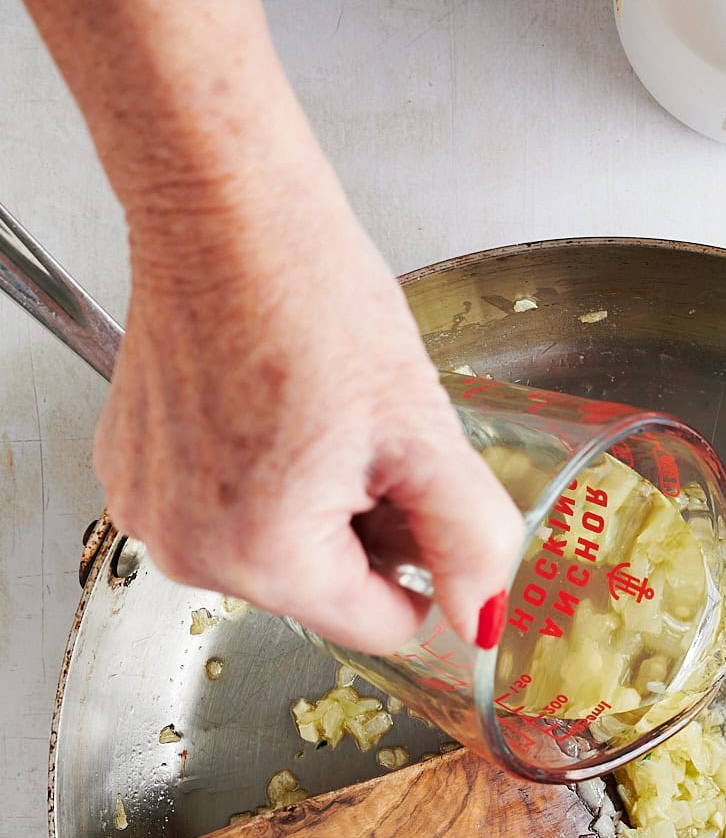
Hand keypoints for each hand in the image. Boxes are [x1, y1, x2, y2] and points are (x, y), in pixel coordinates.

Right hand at [94, 149, 524, 654]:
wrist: (221, 212)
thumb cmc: (311, 301)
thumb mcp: (423, 431)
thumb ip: (468, 540)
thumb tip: (485, 620)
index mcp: (265, 558)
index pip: (381, 624)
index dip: (419, 563)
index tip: (411, 488)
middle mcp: (190, 554)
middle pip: (323, 589)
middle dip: (358, 528)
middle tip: (360, 434)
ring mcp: (149, 514)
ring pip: (273, 552)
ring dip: (307, 502)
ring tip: (307, 413)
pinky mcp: (129, 475)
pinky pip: (219, 510)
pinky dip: (252, 474)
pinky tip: (259, 403)